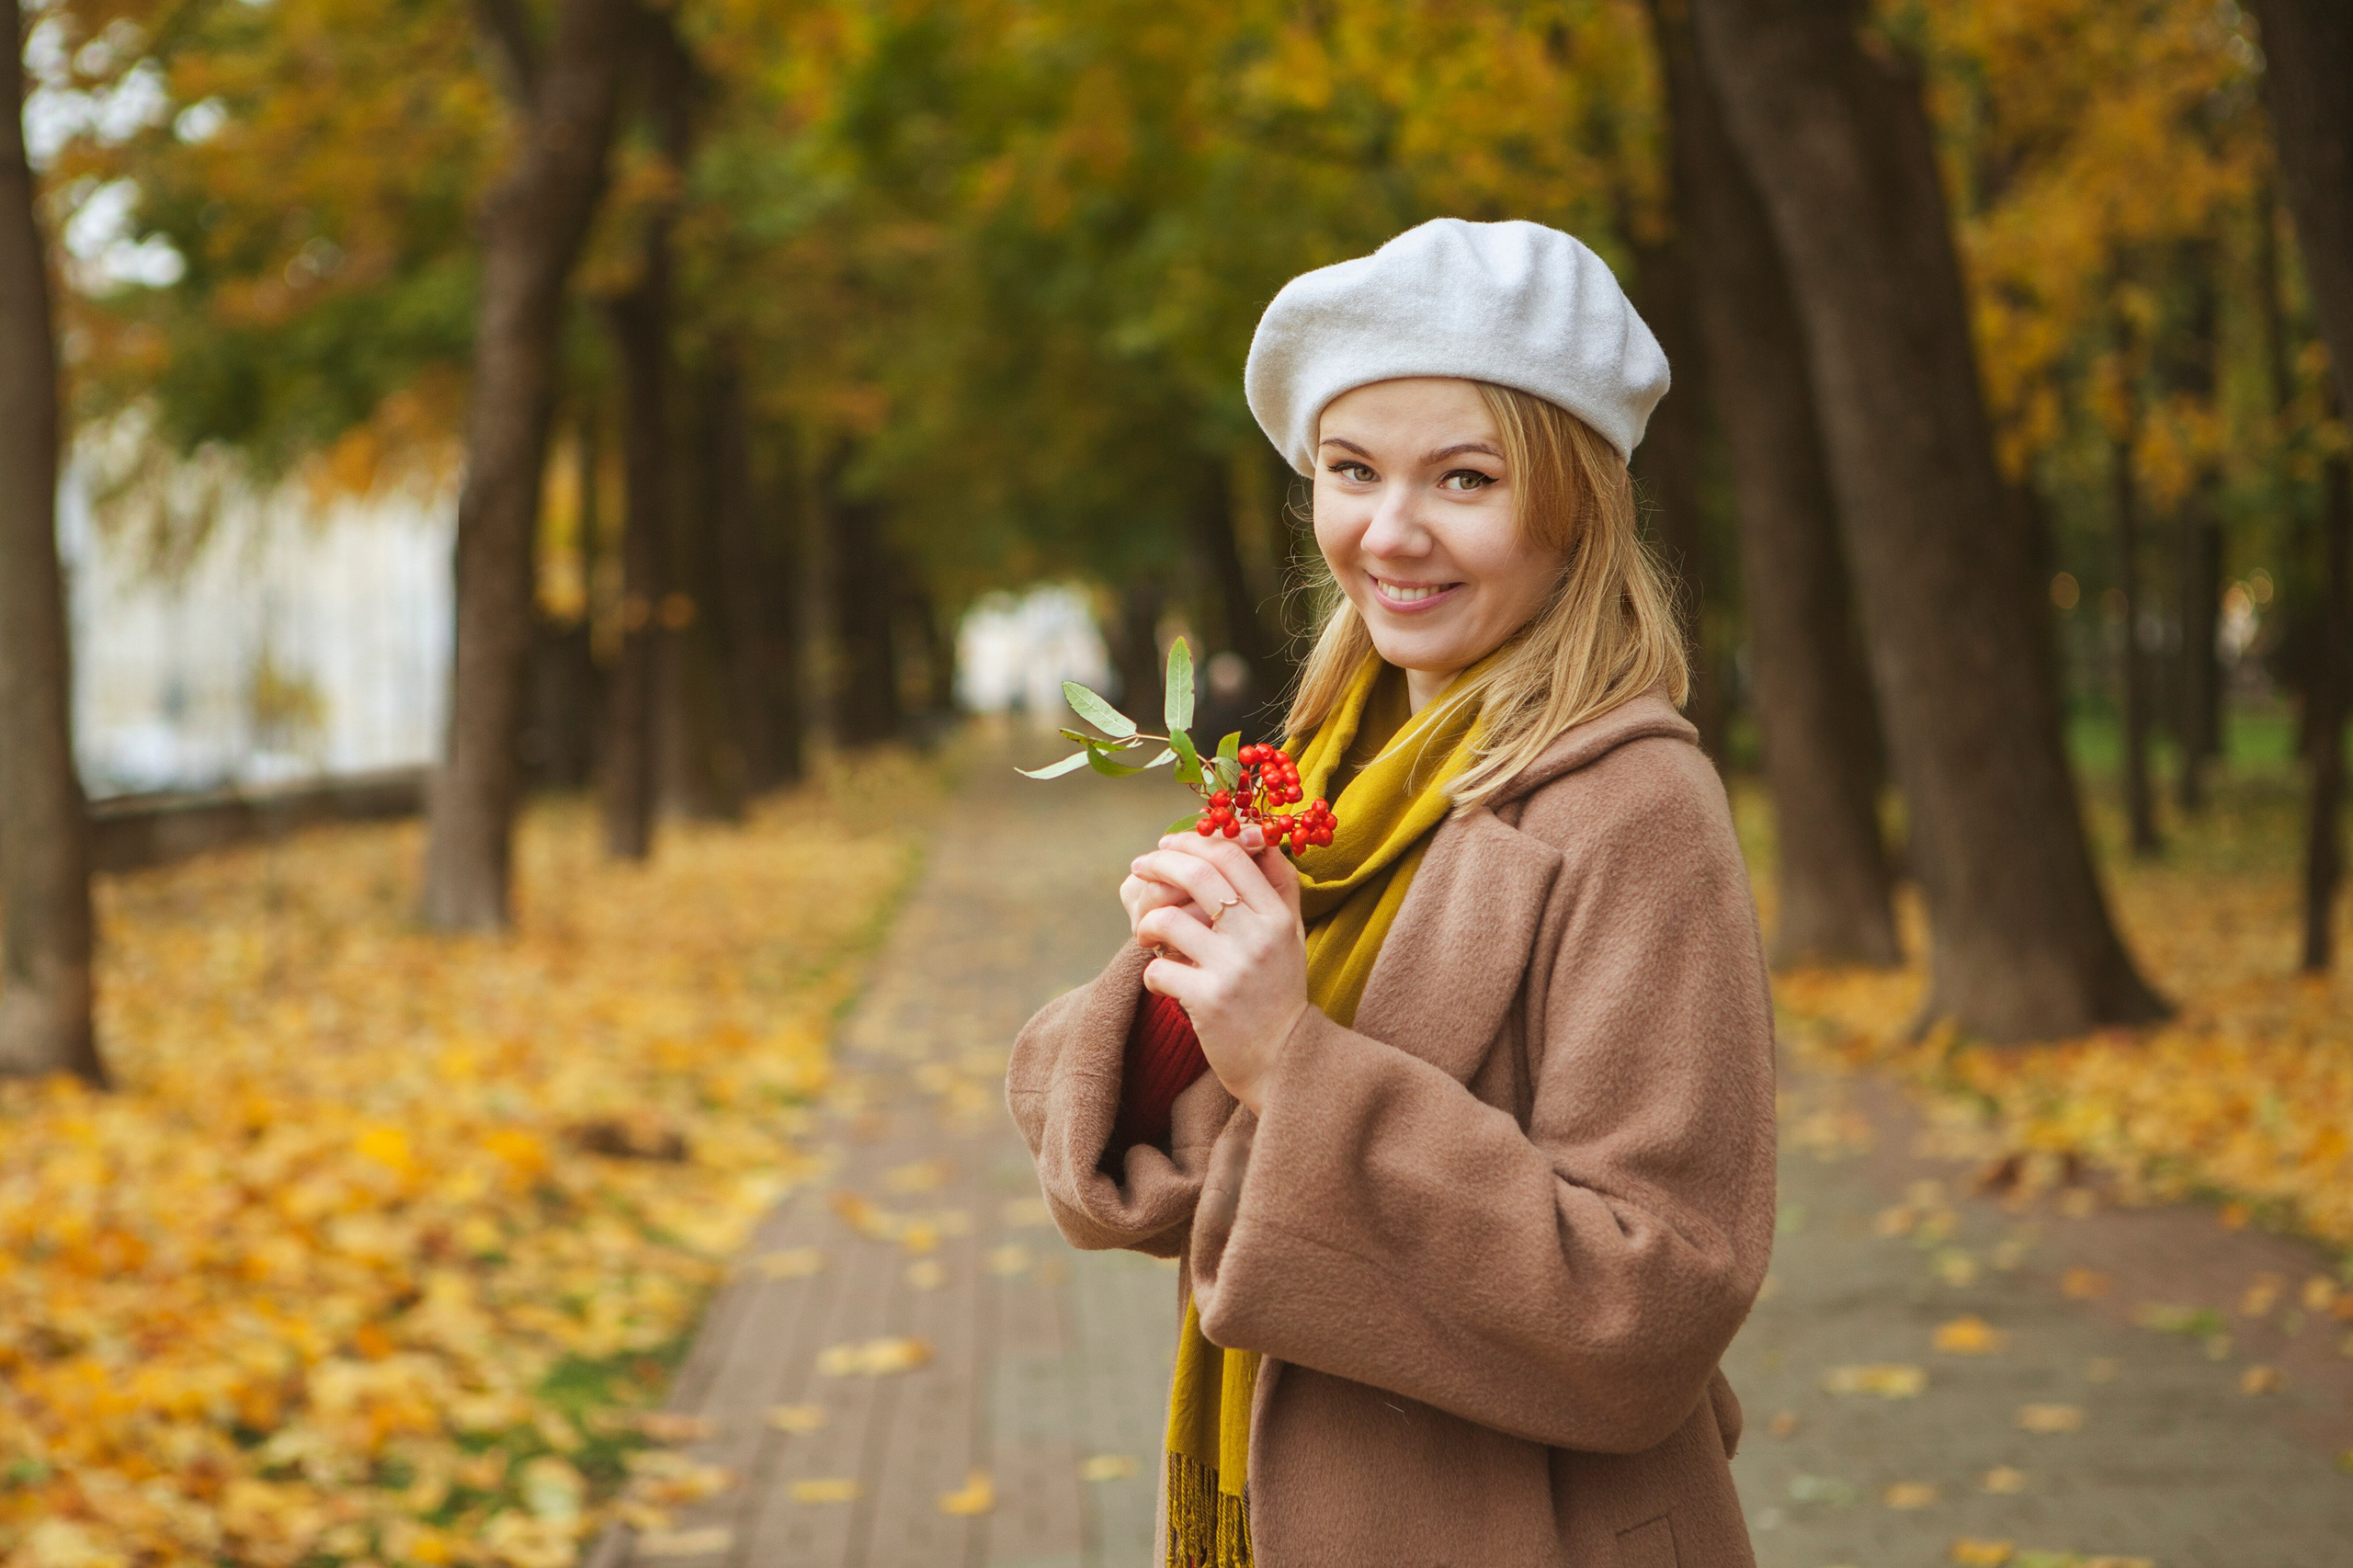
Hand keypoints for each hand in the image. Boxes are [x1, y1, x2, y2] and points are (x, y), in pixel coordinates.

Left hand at [1132, 825, 1308, 1115]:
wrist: (1285, 1062)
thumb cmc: (1279, 992)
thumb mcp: (1291, 936)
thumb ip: (1278, 888)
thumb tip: (1256, 836)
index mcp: (1278, 916)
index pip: (1233, 856)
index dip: (1194, 841)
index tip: (1169, 843)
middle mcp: (1259, 937)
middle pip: (1199, 875)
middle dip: (1161, 863)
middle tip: (1140, 866)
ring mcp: (1233, 969)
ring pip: (1170, 919)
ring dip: (1146, 922)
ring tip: (1145, 935)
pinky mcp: (1208, 1002)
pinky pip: (1159, 968)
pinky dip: (1151, 972)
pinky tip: (1161, 981)